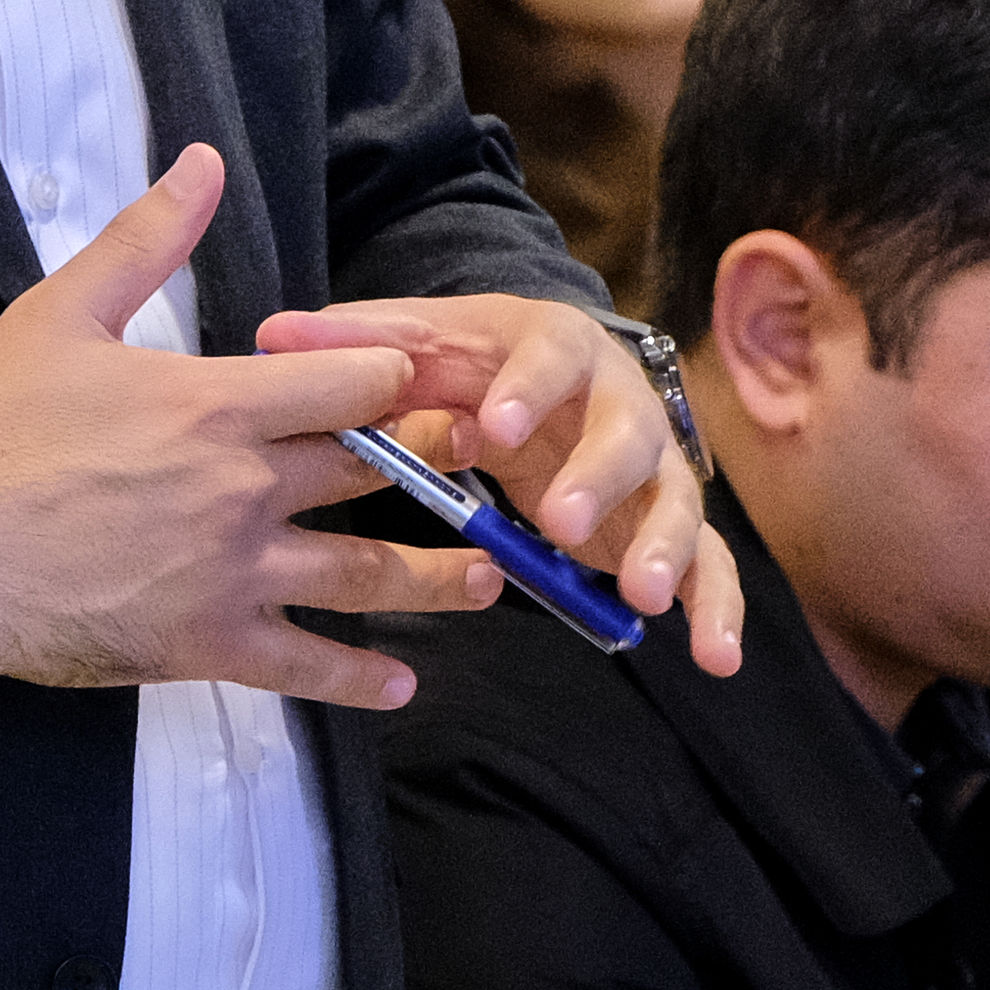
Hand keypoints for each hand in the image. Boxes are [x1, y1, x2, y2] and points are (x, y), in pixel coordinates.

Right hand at [0, 147, 492, 709]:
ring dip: (438, 577)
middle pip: (375, 471)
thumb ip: (147, 238)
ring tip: (492, 576)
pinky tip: (401, 684)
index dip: (402, 376)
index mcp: (219, 404)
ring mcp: (231, 572)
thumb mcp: (61, 313)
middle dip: (438, 464)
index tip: (437, 378)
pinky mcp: (205, 641)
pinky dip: (357, 680)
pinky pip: (301, 666)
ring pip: (365, 573)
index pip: (354, 382)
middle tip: (488, 464)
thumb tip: (201, 162)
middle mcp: (243, 488)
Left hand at [255, 275, 739, 676]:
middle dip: (600, 481)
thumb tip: (274, 332)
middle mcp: (621, 402)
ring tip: (642, 596)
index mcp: (558, 346)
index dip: (528, 390)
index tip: (496, 426)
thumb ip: (360, 344)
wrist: (549, 372)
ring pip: (675, 502)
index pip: (549, 359)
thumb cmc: (479, 363)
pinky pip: (707, 564)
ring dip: (665, 547)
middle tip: (562, 526)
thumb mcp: (424, 345)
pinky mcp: (665, 522)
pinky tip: (714, 657)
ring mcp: (653, 468)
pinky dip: (715, 606)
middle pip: (626, 435)